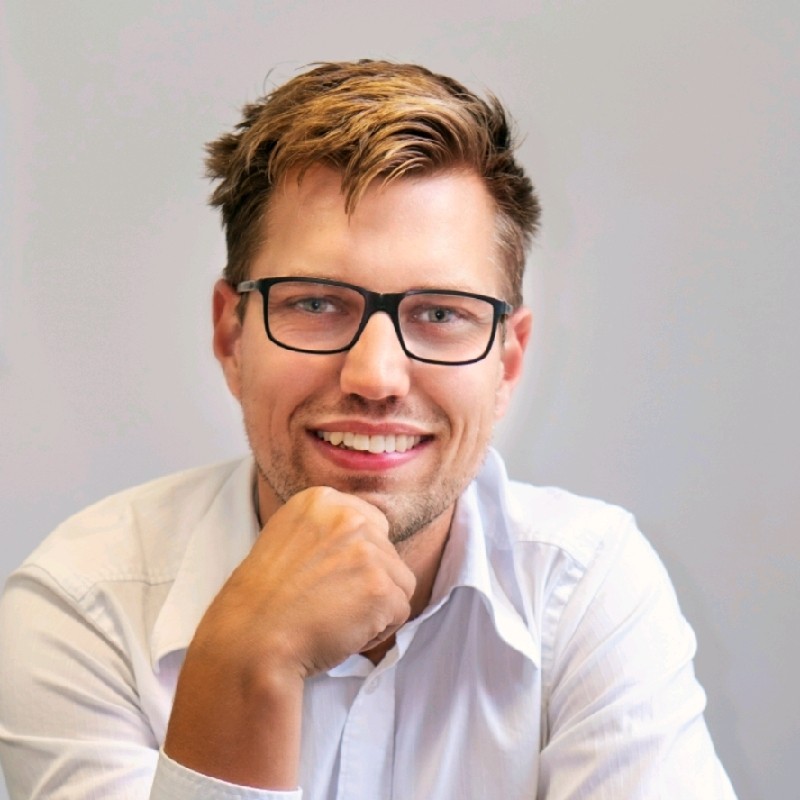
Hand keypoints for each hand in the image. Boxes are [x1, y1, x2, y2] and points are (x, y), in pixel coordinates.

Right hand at [164, 486, 415, 788]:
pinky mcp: (381, 587)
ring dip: (375, 607)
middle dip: (367, 581)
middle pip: (388, 551)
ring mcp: (367, 550)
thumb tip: (366, 541)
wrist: (250, 640)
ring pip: (399, 581)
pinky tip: (343, 633)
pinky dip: (378, 631)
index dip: (354, 559)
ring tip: (335, 619)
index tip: (325, 579)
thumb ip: (327, 532)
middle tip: (328, 602)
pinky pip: (401, 612)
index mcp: (321, 499)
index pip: (370, 524)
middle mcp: (347, 516)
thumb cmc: (263, 602)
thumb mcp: (288, 539)